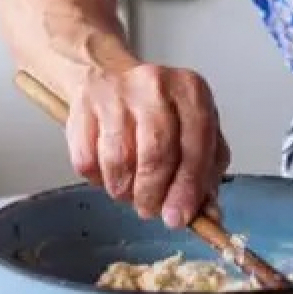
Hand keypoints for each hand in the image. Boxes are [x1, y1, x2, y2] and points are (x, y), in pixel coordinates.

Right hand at [66, 62, 230, 227]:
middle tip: (150, 208)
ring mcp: (116, 93)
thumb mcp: (193, 134)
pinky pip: (87, 160)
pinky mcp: (83, 105)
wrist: (110, 76)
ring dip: (124, 189)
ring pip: (118, 160)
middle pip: (155, 154)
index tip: (178, 217)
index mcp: (191, 91)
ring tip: (130, 189)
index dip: (187, 188)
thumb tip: (209, 216)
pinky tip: (108, 172)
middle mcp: (155, 86)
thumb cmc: (158, 112)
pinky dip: (98, 178)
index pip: (196, 145)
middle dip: (152, 194)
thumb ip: (205, 175)